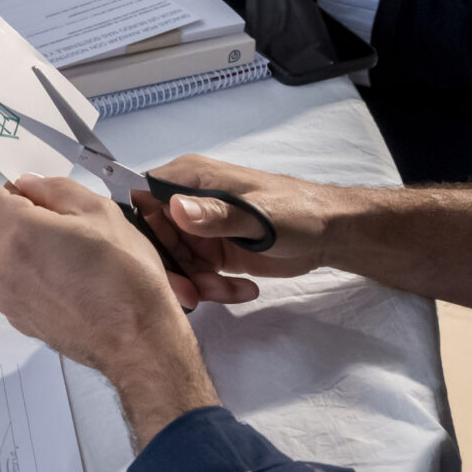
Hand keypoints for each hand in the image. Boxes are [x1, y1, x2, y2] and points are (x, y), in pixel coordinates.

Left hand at [0, 156, 220, 436]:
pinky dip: (38, 269)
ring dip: (34, 243)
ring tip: (80, 253)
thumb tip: (28, 184)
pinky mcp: (19, 317)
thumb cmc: (125, 279)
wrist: (139, 343)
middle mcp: (0, 267)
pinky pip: (19, 279)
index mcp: (16, 233)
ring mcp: (7, 297)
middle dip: (26, 211)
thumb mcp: (99, 212)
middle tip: (69, 216)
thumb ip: (54, 189)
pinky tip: (75, 278)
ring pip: (11, 252)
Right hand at [149, 155, 339, 284]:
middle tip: (194, 293)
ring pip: (173, 262)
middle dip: (170, 268)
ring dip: (195, 283)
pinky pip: (194, 275)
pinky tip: (241, 290)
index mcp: (190, 178)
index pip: (142, 197)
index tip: (154, 261)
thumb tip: (175, 207)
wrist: (331, 235)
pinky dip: (211, 288)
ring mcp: (199, 229)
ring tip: (227, 291)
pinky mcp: (211, 253)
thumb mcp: (257, 215)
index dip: (141, 230)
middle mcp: (187, 202)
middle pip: (153, 238)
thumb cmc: (297, 213)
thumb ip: (216, 214)